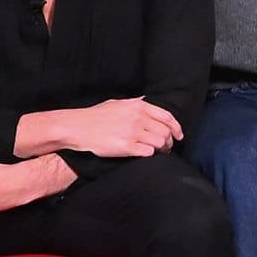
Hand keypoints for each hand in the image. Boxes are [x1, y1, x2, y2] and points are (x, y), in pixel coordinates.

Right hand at [58, 98, 182, 157]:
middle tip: (168, 148)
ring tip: (159, 153)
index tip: (179, 135)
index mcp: (139, 106)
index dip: (176, 128)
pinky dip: (151, 155)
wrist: (77, 127)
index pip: (167, 117)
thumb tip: (146, 101)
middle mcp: (138, 118)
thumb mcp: (117, 103)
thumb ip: (134, 103)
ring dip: (162, 150)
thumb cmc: (95, 116)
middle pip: (166, 132)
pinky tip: (146, 155)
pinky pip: (148, 152)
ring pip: (160, 143)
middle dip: (170, 142)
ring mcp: (132, 132)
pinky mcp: (126, 147)